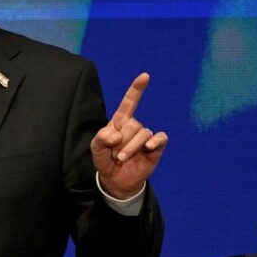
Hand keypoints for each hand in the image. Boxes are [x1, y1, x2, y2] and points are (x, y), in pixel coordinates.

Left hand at [90, 73, 167, 198]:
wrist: (116, 179)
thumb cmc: (106, 160)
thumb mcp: (96, 149)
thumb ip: (100, 138)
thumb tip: (116, 135)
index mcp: (119, 122)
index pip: (129, 103)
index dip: (136, 89)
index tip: (145, 76)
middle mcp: (134, 126)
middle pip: (133, 123)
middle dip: (121, 141)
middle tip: (115, 154)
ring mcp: (145, 136)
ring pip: (143, 133)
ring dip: (130, 148)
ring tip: (122, 158)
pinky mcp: (155, 148)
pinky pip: (160, 138)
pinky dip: (154, 141)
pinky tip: (148, 147)